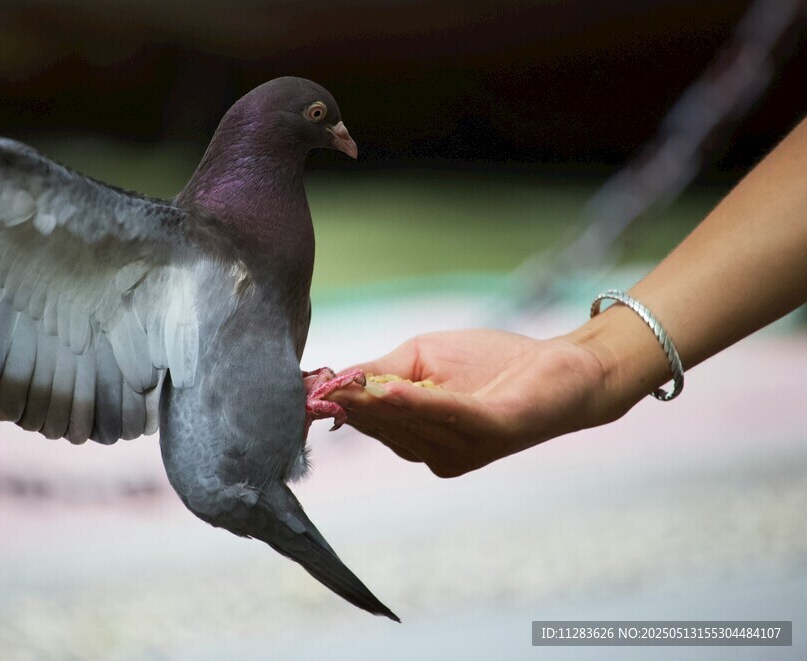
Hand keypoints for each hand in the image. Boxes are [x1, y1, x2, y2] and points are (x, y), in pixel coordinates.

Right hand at [327, 329, 630, 476]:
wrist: (565, 368)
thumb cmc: (492, 363)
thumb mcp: (423, 360)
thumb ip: (381, 371)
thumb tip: (332, 379)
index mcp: (415, 437)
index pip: (365, 420)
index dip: (335, 403)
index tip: (299, 391)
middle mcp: (433, 452)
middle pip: (380, 423)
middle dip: (347, 404)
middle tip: (314, 387)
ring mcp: (461, 449)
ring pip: (407, 421)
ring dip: (375, 402)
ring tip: (345, 384)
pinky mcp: (491, 432)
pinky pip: (448, 418)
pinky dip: (418, 404)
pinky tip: (391, 390)